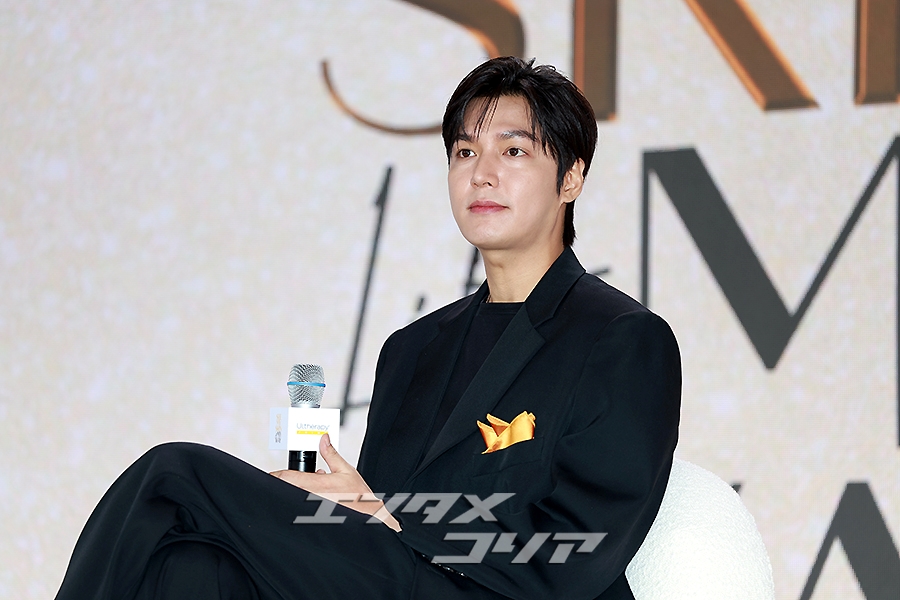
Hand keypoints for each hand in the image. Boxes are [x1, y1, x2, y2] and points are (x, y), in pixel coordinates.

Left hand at [270, 434, 400, 531]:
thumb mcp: (346, 470)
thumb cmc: (359, 496)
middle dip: (284, 484)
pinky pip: (301, 510)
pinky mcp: (314, 518)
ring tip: (307, 490)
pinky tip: (312, 500)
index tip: (271, 474)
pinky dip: (301, 504)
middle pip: (286, 490)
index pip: (287, 478)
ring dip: (293, 494)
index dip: (275, 475)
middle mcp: (311, 498)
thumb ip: (331, 453)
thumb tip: (323, 439)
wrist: (368, 516)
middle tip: (283, 481)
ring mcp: (311, 510)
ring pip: (293, 499)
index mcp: (317, 484)